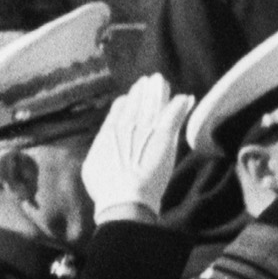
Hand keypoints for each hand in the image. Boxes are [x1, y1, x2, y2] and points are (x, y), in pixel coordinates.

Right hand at [79, 75, 186, 224]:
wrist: (123, 198)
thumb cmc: (105, 190)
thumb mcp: (92, 168)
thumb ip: (98, 153)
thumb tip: (97, 150)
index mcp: (109, 133)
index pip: (120, 110)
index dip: (128, 101)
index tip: (132, 94)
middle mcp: (126, 127)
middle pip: (137, 104)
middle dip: (144, 91)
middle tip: (150, 80)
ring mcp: (145, 131)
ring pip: (153, 105)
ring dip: (159, 92)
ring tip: (161, 82)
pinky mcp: (163, 137)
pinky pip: (173, 117)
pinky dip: (179, 107)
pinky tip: (185, 98)